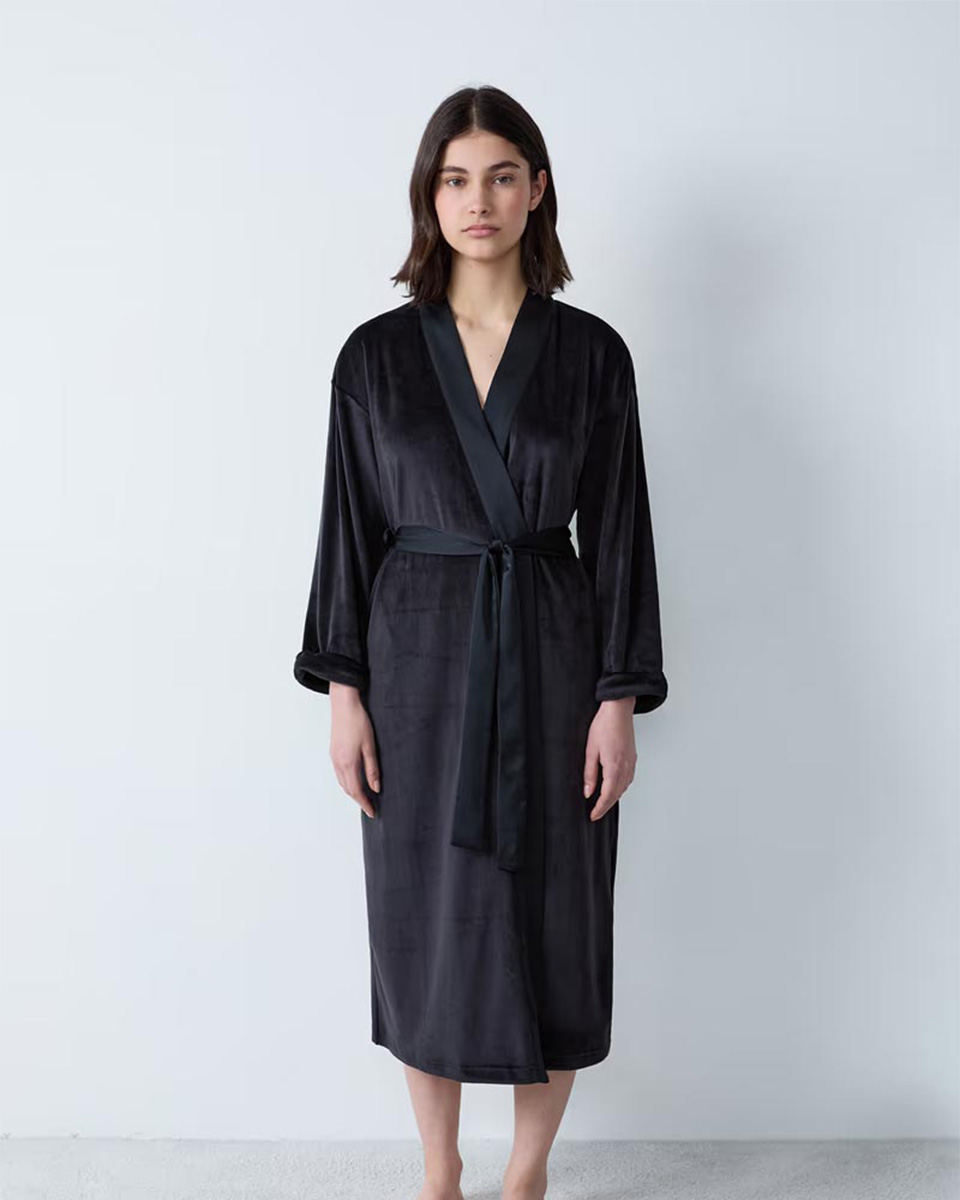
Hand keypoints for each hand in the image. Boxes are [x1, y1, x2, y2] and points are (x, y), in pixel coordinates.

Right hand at [329, 682, 380, 818]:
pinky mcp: (333, 752)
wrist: (343, 704)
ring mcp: (334, 757)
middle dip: (359, 800)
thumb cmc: (358, 722)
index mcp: (348, 763)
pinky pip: (339, 773)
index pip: (356, 791)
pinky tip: (355, 779)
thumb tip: (376, 788)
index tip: (372, 812)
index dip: (364, 803)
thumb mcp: (370, 746)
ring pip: (342, 782)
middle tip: (371, 807)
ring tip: (365, 796)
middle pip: (348, 789)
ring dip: (352, 791)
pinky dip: (347, 781)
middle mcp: (338, 763)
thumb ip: (372, 769)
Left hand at [583, 697, 636, 821]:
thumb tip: (588, 792)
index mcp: (614, 767)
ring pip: (624, 788)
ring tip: (603, 802)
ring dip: (614, 797)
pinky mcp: (633, 758)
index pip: (607, 795)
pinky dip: (621, 787)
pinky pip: (628, 779)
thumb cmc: (604, 726)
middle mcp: (625, 767)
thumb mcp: (590, 750)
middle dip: (606, 806)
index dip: (600, 808)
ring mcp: (631, 763)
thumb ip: (589, 773)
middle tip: (596, 813)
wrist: (619, 710)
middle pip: (617, 794)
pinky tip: (614, 786)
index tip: (593, 816)